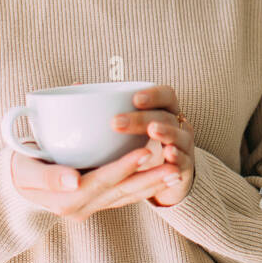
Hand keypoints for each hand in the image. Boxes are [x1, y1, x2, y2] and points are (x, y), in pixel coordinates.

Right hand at [9, 145, 180, 221]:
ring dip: (153, 184)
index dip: (125, 166)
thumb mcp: (26, 171)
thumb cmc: (19, 169)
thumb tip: (72, 181)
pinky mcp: (96, 203)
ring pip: (127, 196)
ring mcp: (91, 208)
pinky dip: (143, 186)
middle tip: (175, 165)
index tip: (145, 151)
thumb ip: (48, 177)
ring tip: (177, 170)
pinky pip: (124, 196)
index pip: (102, 181)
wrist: (15, 185)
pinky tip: (161, 176)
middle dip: (150, 178)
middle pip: (122, 192)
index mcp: (67, 199)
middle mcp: (82, 208)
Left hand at [112, 84, 194, 206]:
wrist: (159, 178)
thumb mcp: (123, 126)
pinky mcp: (183, 170)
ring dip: (167, 133)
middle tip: (116, 123)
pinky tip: (168, 156)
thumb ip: (105, 108)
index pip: (165, 95)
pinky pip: (184, 162)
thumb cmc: (136, 146)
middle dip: (143, 118)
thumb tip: (77, 84)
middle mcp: (177, 125)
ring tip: (153, 132)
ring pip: (179, 136)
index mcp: (163, 110)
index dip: (153, 95)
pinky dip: (178, 158)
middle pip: (166, 115)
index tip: (134, 98)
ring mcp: (183, 146)